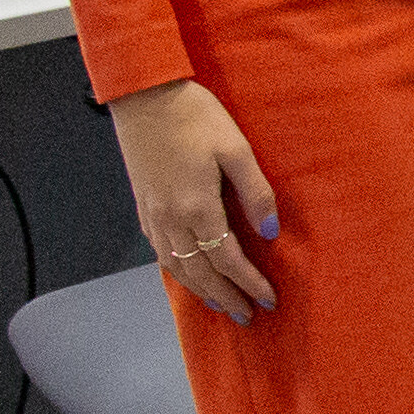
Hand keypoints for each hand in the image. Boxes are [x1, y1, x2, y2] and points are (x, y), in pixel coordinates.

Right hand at [110, 77, 279, 323]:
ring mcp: (153, 214)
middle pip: (200, 272)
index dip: (249, 283)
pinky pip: (159, 252)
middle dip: (226, 296)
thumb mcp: (237, 149)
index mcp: (197, 207)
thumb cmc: (194, 117)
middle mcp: (170, 219)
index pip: (228, 260)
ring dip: (200, 290)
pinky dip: (176, 272)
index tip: (268, 299)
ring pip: (176, 267)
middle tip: (247, 316)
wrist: (145, 97)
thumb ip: (255, 192)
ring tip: (220, 305)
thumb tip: (270, 230)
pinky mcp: (143, 206)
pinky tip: (187, 275)